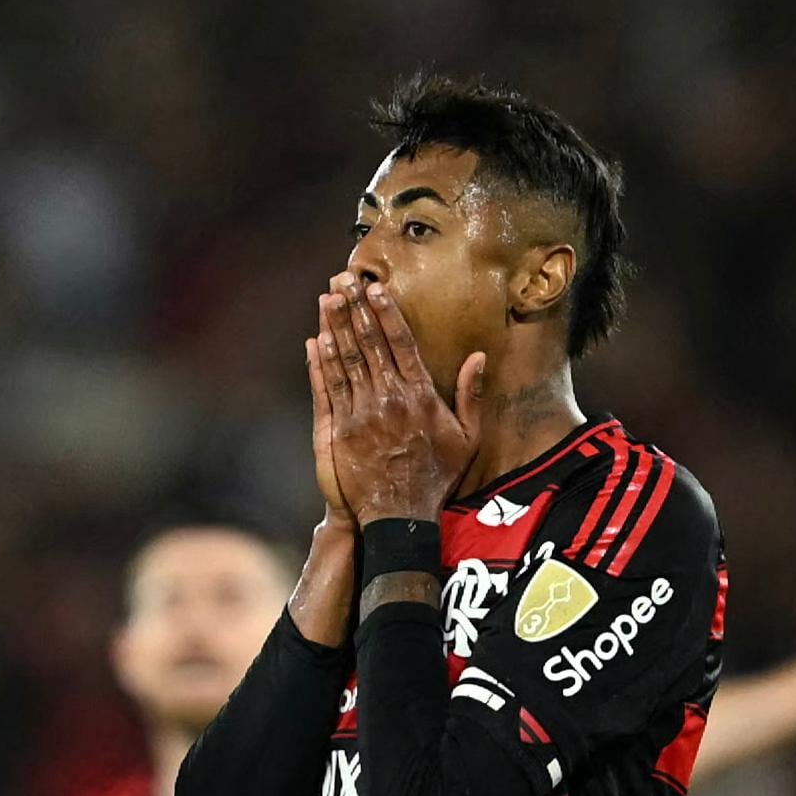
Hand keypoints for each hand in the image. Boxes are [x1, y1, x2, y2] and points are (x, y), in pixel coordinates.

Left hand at [314, 274, 483, 524]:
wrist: (399, 515)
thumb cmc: (436, 477)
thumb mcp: (467, 439)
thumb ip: (470, 396)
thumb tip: (479, 358)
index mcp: (420, 396)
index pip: (401, 344)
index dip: (386, 313)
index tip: (376, 289)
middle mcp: (390, 399)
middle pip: (369, 344)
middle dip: (355, 309)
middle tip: (343, 280)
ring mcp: (361, 414)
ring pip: (346, 361)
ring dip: (335, 327)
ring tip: (327, 299)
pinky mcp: (340, 430)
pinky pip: (329, 390)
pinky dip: (321, 364)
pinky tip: (315, 341)